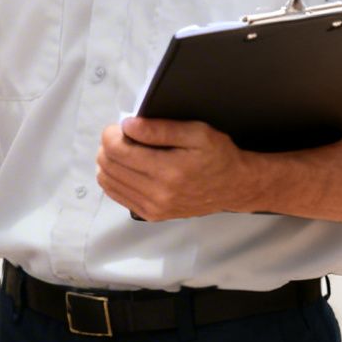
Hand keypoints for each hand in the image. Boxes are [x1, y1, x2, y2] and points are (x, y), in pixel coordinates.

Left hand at [97, 118, 257, 221]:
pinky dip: (114, 178)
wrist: (233, 187)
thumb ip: (160, 128)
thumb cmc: (218, 156)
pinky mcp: (151, 215)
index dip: (111, 134)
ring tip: (124, 151)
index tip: (120, 126)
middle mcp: (157, 193)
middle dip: (108, 146)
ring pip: (107, 181)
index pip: (116, 150)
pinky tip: (127, 167)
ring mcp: (153, 207)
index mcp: (168, 170)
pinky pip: (116, 195)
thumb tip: (127, 125)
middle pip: (108, 165)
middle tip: (123, 136)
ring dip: (109, 162)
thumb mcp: (197, 132)